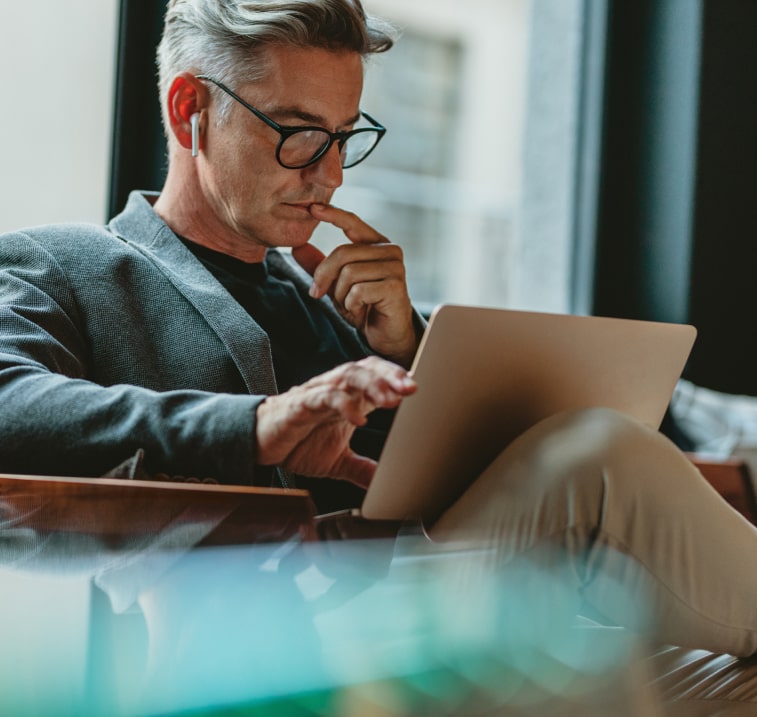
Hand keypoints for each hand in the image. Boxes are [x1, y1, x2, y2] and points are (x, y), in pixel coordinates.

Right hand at [255, 356, 415, 487]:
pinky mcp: (299, 404)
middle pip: (367, 368)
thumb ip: (363, 470)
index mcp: (349, 398)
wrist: (258, 445)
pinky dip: (343, 404)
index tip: (420, 390)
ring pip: (348, 375)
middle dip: (391, 376)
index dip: (398, 379)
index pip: (378, 377)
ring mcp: (318, 393)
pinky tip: (358, 417)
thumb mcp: (338, 461)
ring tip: (391, 398)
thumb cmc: (298, 443)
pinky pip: (324, 397)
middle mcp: (336, 389)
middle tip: (412, 388)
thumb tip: (387, 485)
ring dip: (372, 384)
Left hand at [292, 204, 419, 367]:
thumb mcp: (336, 284)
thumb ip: (320, 266)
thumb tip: (297, 247)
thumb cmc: (365, 306)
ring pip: (349, 273)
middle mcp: (389, 251)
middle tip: (317, 294)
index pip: (353, 222)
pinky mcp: (395, 285)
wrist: (386, 335)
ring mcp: (395, 267)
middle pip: (343, 253)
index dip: (333, 214)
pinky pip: (359, 290)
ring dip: (341, 295)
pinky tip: (361, 311)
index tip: (312, 208)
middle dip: (324, 276)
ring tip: (350, 305)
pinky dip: (352, 305)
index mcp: (376, 244)